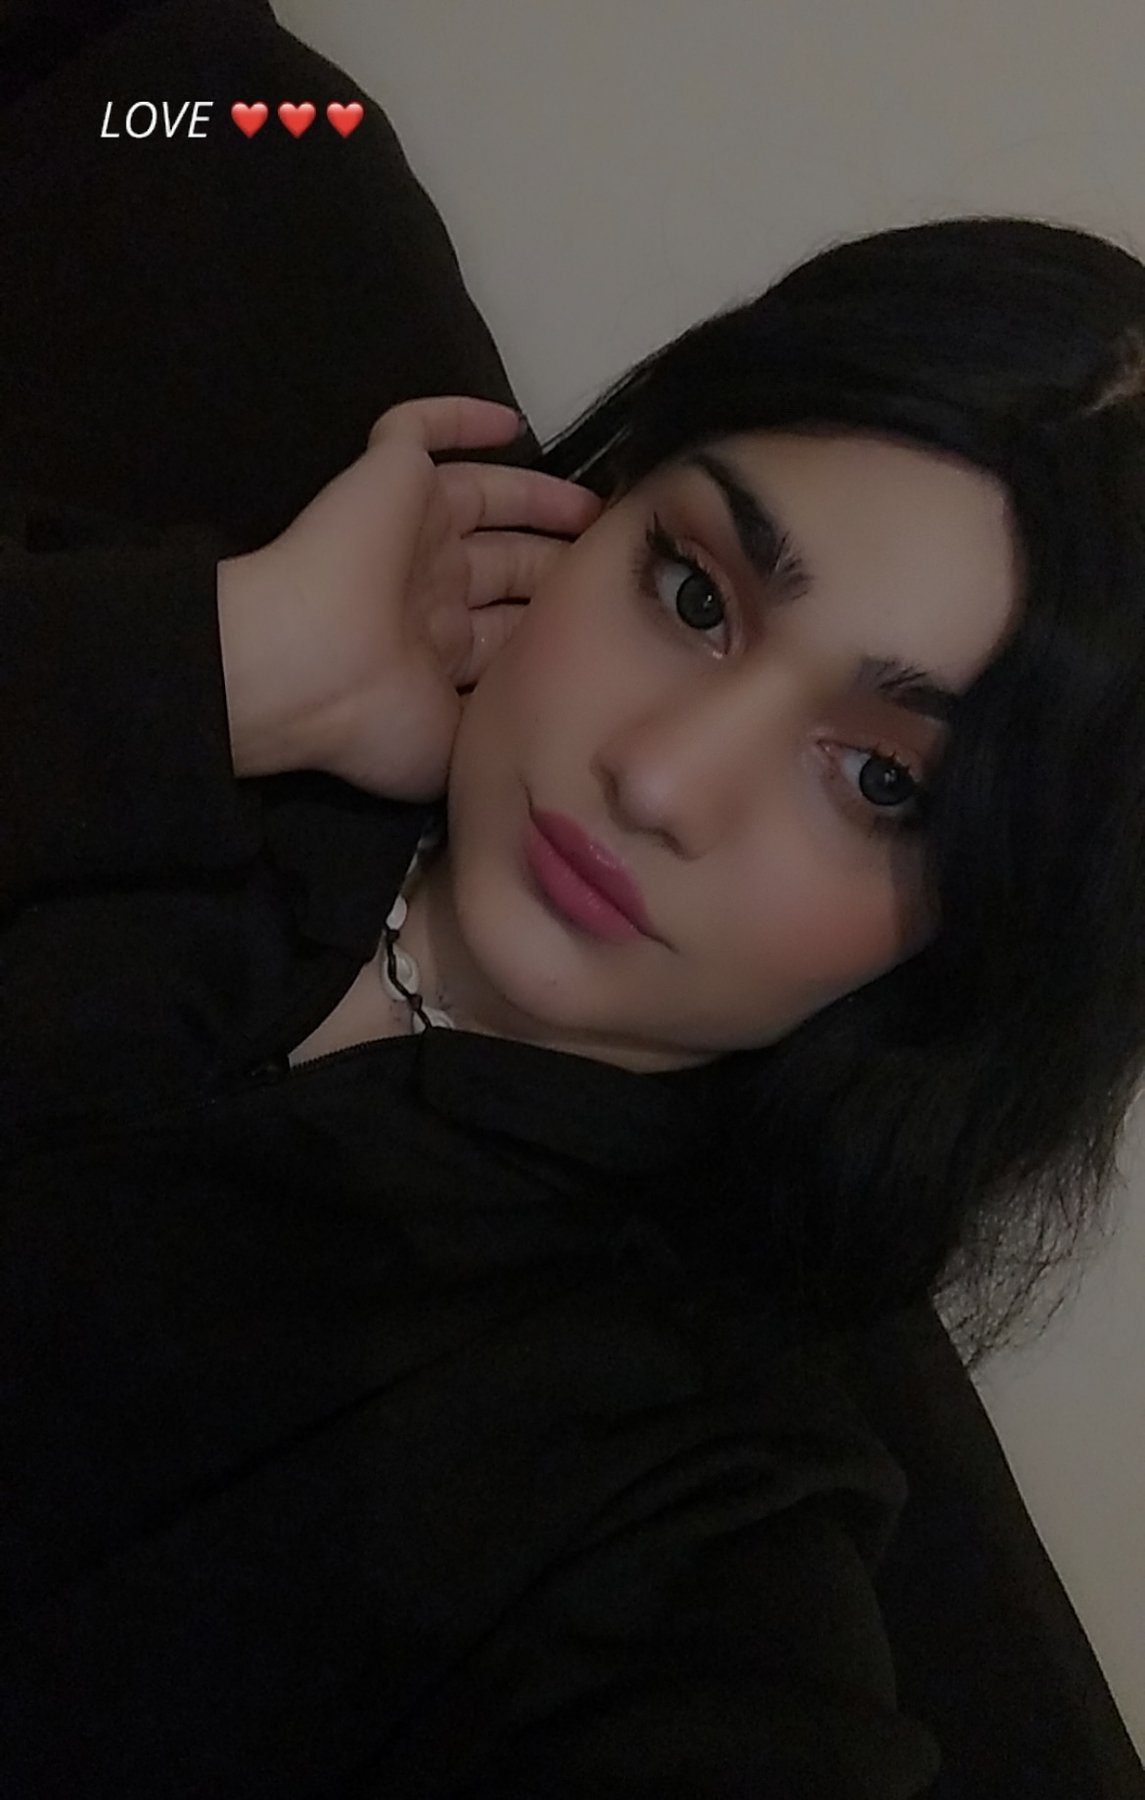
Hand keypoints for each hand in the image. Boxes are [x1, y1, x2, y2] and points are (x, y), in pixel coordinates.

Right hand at [218, 395, 602, 799]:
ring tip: (594, 507)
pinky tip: (508, 422)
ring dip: (539, 498)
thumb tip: (541, 726)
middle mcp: (428, 589)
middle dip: (557, 563)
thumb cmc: (377, 720)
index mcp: (439, 653)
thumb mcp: (457, 746)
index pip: (511, 627)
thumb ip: (499, 723)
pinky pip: (417, 428)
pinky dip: (457, 418)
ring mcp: (409, 531)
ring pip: (484, 497)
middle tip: (614, 560)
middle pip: (510, 564)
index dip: (557, 620)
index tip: (608, 619)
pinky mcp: (387, 478)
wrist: (305, 668)